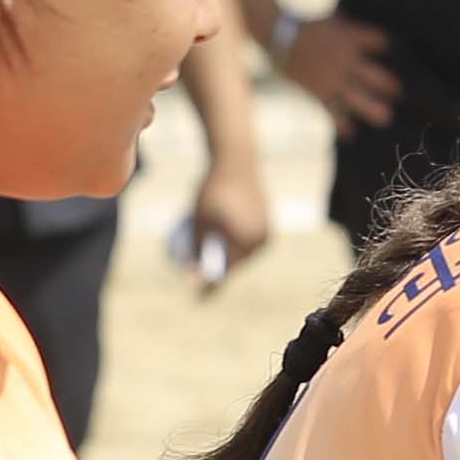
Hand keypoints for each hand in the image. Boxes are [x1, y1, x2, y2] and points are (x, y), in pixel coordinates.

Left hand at [190, 146, 276, 283]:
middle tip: (200, 278)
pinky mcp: (267, 222)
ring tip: (210, 263)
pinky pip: (249, 241)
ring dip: (228, 257)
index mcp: (244, 241)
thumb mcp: (198, 221)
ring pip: (243, 253)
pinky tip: (223, 244)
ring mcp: (266, 232)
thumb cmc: (212, 191)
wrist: (236, 162)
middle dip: (219, 270)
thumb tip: (193, 271)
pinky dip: (236, 244)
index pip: (226, 271)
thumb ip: (196, 248)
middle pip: (236, 263)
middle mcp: (260, 240)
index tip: (198, 297)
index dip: (210, 285)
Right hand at [279, 12, 403, 128]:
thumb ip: (348, 25)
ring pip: (358, 98)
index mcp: (350, 38)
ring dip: (373, 109)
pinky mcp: (318, 91)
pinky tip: (350, 134)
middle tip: (398, 93)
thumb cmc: (305, 26)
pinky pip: (333, 111)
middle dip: (389, 86)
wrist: (277, 34)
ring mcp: (332, 77)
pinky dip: (342, 124)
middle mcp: (345, 59)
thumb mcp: (331, 20)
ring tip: (385, 117)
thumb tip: (363, 28)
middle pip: (376, 76)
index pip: (379, 42)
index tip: (393, 55)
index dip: (387, 48)